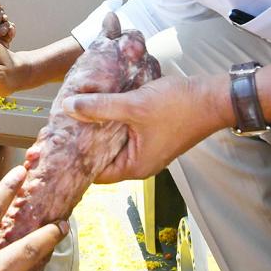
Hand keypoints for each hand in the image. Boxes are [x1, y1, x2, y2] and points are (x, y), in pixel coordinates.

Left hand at [62, 75, 228, 182]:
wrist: (214, 98)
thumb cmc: (179, 106)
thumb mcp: (134, 105)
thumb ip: (100, 107)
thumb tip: (68, 107)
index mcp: (134, 166)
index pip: (94, 172)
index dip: (74, 159)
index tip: (56, 144)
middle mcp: (139, 162)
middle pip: (101, 157)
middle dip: (82, 142)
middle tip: (60, 126)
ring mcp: (146, 148)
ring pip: (112, 142)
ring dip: (97, 128)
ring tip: (74, 113)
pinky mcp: (151, 134)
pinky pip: (124, 132)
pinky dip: (111, 121)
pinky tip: (98, 105)